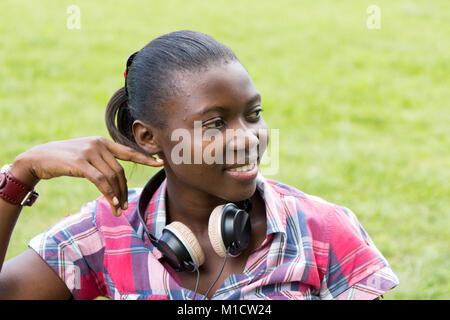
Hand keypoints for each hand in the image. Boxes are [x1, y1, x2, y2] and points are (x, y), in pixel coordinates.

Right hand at [13, 136, 163, 215]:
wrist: (39, 157)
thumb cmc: (65, 158)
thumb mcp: (86, 154)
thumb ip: (103, 159)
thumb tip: (117, 176)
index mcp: (103, 142)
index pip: (129, 152)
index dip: (145, 158)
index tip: (160, 162)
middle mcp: (98, 144)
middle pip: (120, 171)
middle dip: (125, 190)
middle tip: (126, 205)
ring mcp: (89, 152)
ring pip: (112, 177)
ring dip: (117, 196)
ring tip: (119, 209)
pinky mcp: (80, 163)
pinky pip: (100, 181)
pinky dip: (108, 194)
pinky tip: (112, 204)